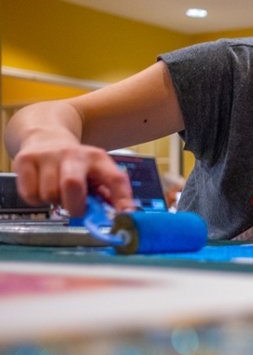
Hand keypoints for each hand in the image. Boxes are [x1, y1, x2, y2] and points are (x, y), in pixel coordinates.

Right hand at [12, 139, 134, 216]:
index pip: (115, 179)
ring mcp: (47, 155)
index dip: (122, 199)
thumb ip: (107, 195)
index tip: (126, 216)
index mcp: (98, 158)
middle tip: (76, 209)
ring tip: (58, 192)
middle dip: (75, 206)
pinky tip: (41, 189)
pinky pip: (30, 195)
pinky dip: (37, 200)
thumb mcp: (95, 172)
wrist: (46, 137)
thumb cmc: (75, 164)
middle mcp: (74, 154)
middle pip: (72, 184)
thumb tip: (120, 217)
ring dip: (55, 202)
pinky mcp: (24, 160)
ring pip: (49, 194)